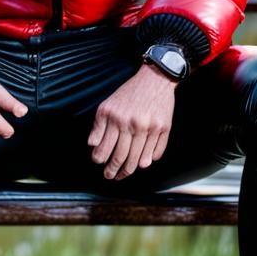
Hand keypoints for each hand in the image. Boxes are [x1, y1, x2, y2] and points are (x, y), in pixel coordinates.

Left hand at [88, 64, 175, 179]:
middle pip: (122, 157)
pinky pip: (157, 152)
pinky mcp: (164, 128)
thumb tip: (93, 146)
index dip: (101, 160)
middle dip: (113, 170)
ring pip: (139, 159)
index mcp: (116, 118)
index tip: (100, 165)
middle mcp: (133, 124)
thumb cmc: (129, 93)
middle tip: (110, 176)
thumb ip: (99, 126)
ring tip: (124, 174)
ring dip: (130, 170)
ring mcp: (150, 127)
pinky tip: (142, 162)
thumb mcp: (108, 105)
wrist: (154, 79)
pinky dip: (149, 160)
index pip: (105, 149)